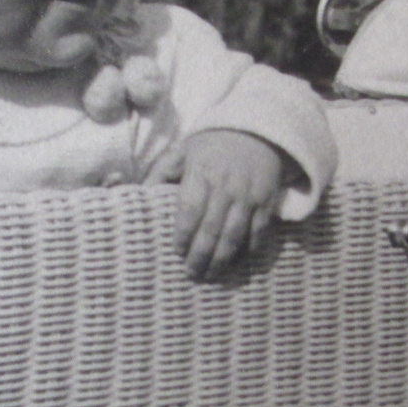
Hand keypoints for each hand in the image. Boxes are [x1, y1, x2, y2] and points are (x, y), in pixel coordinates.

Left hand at [144, 129, 285, 279]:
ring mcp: (248, 196)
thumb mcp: (184, 150)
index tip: (177, 252)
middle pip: (211, 229)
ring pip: (234, 234)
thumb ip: (162, 172)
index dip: (183, 236)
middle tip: (191, 274)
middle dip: (200, 256)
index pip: (190, 211)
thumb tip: (140, 193)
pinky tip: (239, 262)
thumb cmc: (213, 144)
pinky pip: (258, 231)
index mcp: (201, 174)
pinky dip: (249, 249)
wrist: (257, 130)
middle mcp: (225, 187)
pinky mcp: (267, 201)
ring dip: (222, 259)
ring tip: (211, 276)